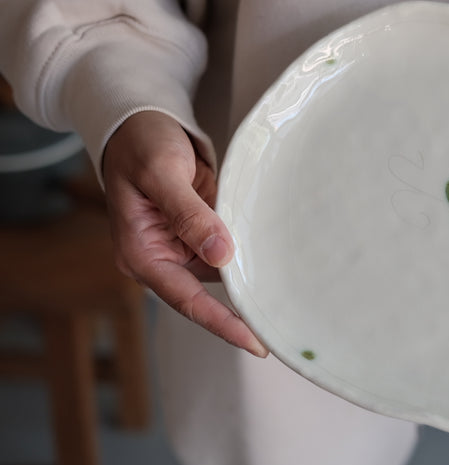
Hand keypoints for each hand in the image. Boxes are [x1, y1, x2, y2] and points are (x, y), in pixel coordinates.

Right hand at [102, 111, 267, 356]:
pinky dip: (251, 252)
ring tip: (291, 294)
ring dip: (252, 277)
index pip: (187, 300)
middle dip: (243, 310)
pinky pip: (231, 248)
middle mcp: (163, 258)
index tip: (255, 342)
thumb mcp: (162, 175)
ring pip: (224, 271)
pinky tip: (279, 257)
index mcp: (143, 255)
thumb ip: (190, 215)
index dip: (223, 323)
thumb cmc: (141, 145)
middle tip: (285, 327)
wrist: (142, 122)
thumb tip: (221, 254)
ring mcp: (184, 246)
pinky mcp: (202, 231)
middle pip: (207, 295)